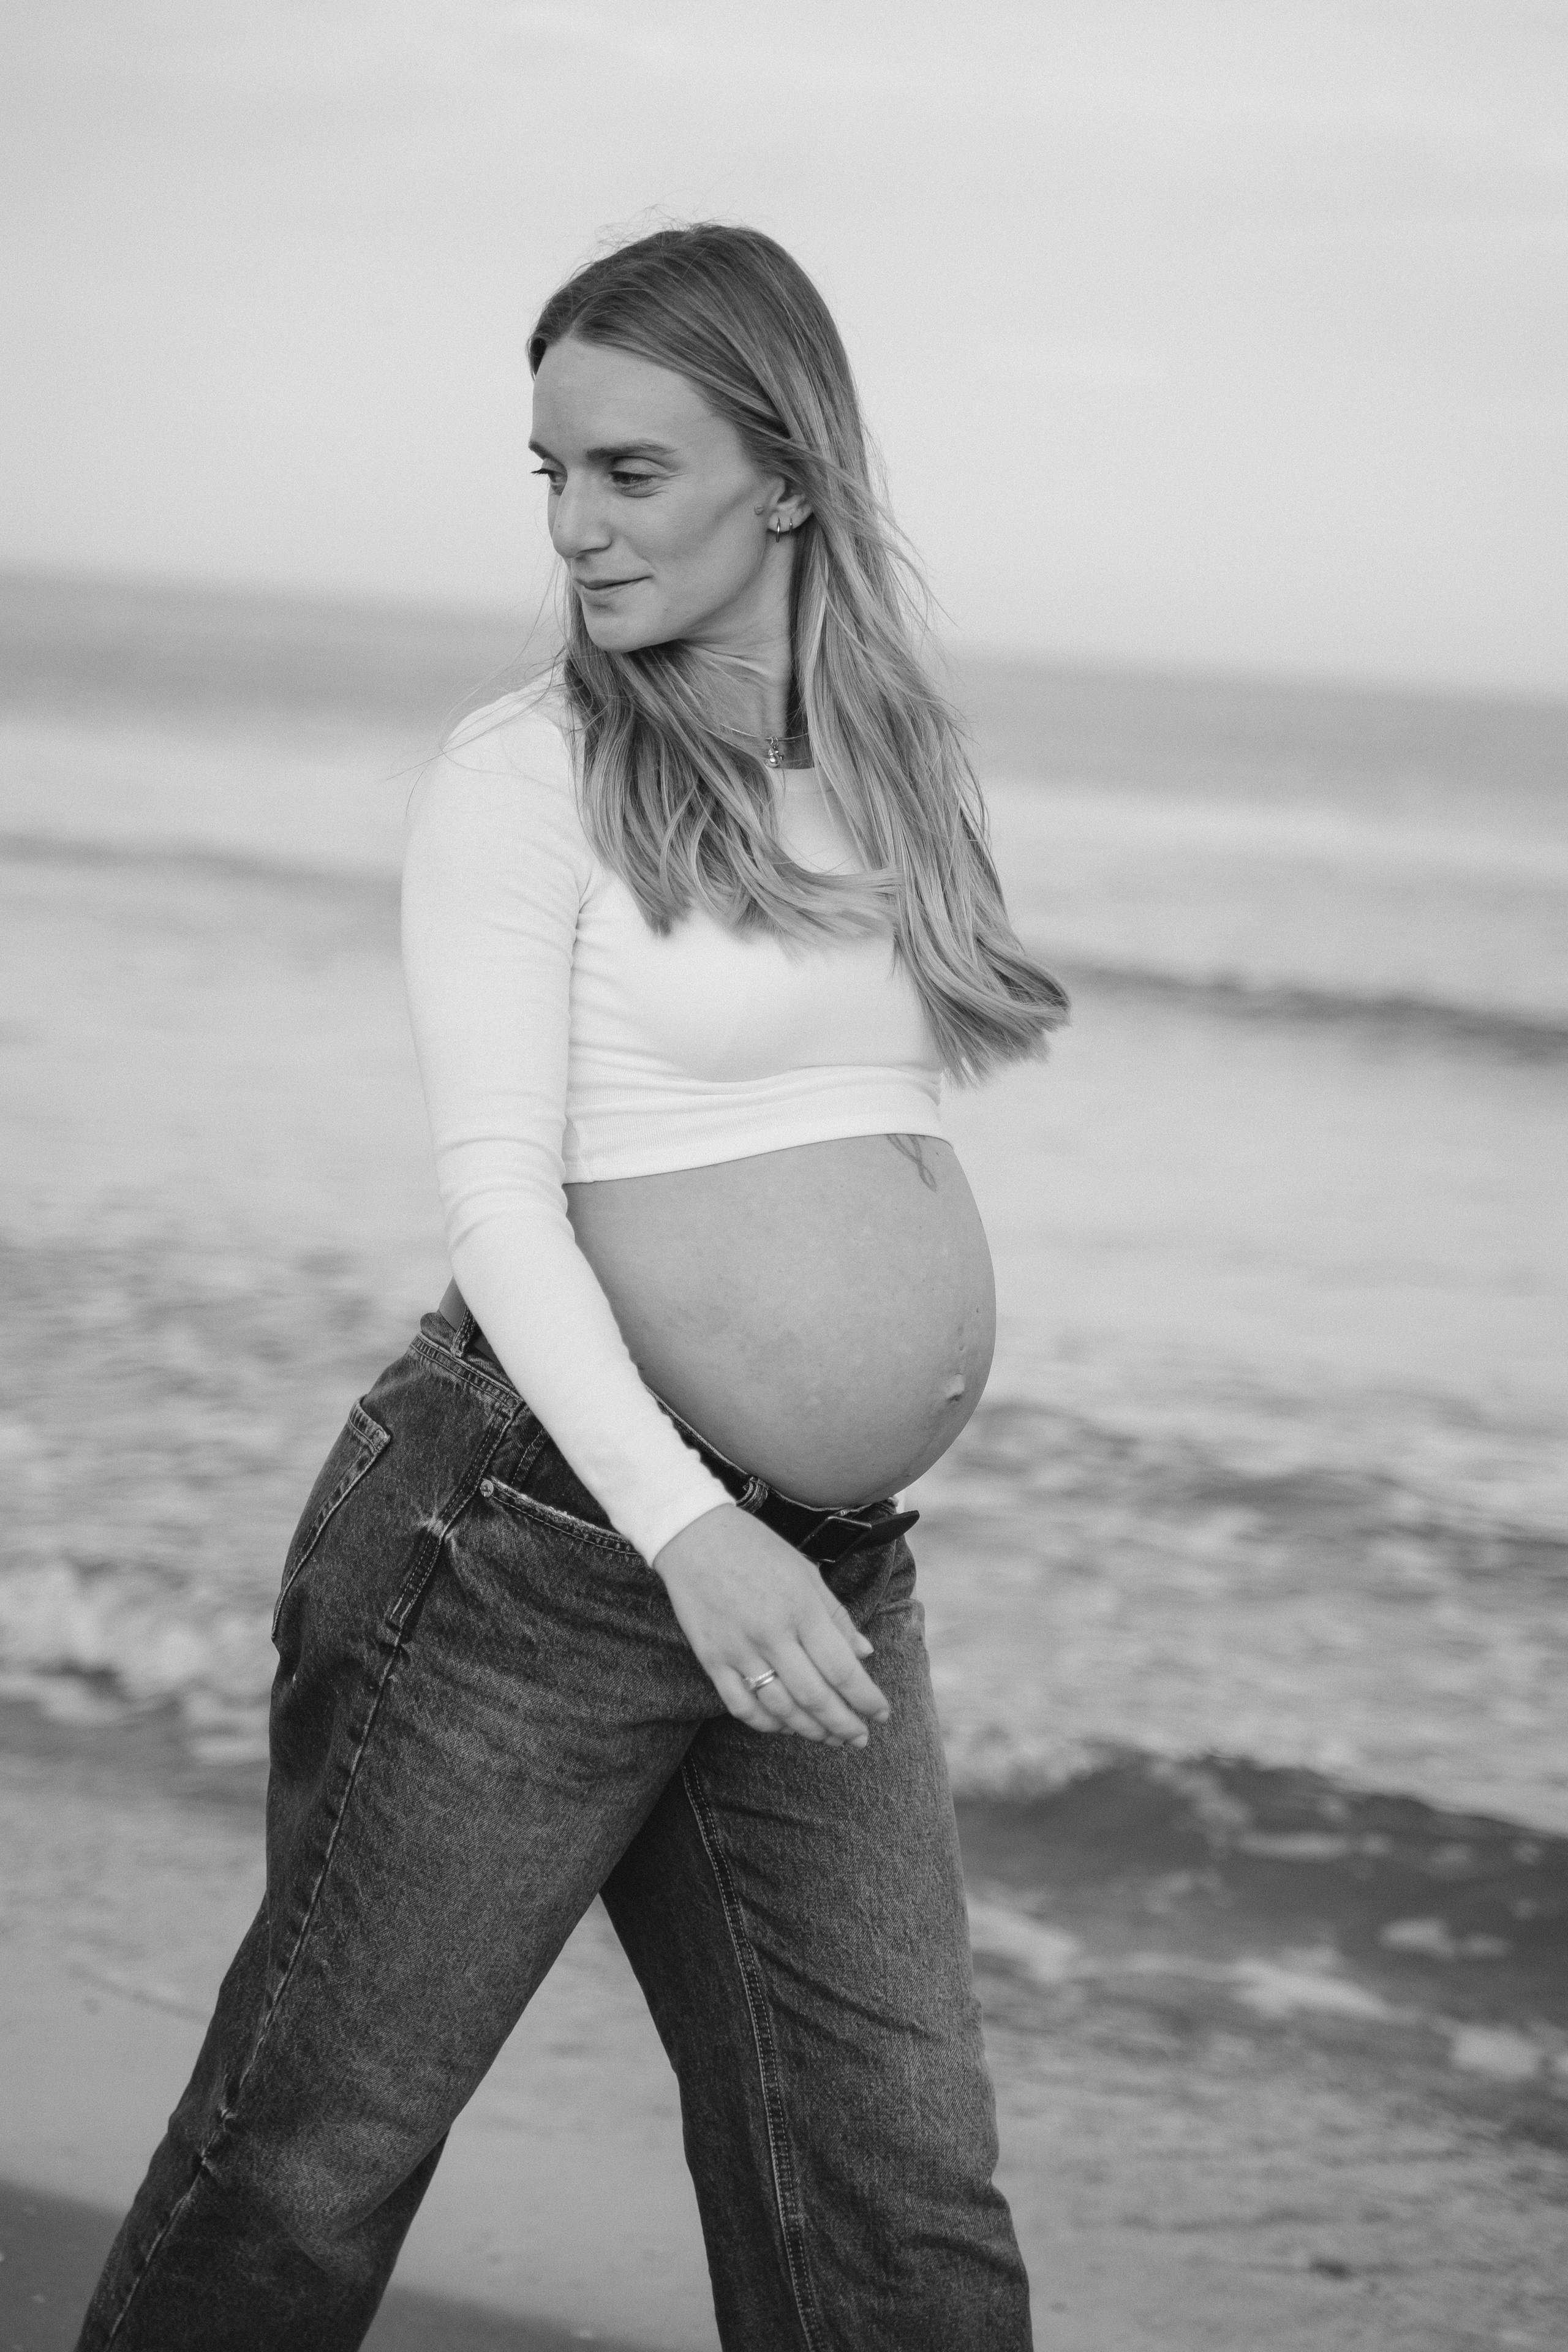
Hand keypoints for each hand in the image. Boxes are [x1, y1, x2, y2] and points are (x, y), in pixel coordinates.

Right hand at [653, 1505, 891, 1747]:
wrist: (693, 1535)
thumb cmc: (756, 1548)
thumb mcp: (806, 1572)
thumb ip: (836, 1616)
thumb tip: (864, 1654)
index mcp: (802, 1608)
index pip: (842, 1669)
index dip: (866, 1698)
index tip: (882, 1714)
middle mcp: (772, 1634)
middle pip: (815, 1696)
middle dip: (843, 1724)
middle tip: (859, 1740)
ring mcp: (739, 1649)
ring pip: (780, 1708)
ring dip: (809, 1730)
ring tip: (829, 1738)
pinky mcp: (711, 1659)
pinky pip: (740, 1705)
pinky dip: (765, 1723)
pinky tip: (784, 1726)